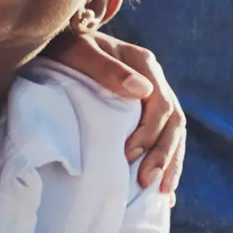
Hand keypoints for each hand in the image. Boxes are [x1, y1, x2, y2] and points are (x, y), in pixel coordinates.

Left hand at [43, 28, 185, 192]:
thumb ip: (108, 69)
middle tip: (147, 182)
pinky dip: (166, 161)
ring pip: (173, 132)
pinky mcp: (142, 110)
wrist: (58, 40)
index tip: (128, 155)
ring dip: (170, 162)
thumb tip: (142, 91)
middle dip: (163, 155)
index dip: (149, 132)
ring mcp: (150, 95)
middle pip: (173, 122)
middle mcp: (153, 80)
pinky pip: (163, 136)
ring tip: (163, 192)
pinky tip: (163, 187)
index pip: (161, 104)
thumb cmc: (66, 45)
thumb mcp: (81, 52)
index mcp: (143, 64)